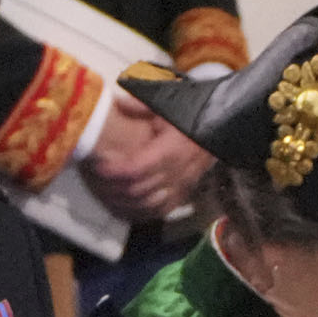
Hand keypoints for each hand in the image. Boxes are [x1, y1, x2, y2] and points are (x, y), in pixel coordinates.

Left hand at [85, 94, 215, 222]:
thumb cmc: (191, 113)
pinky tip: (125, 207)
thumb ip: (141, 104)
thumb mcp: (169, 102)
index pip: (137, 169)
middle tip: (96, 181)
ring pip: (148, 205)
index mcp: (172, 148)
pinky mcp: (185, 195)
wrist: (221, 126)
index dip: (115, 172)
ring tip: (106, 194)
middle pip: (139, 190)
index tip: (99, 167)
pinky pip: (160, 212)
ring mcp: (183, 187)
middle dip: (114, 189)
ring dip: (125, 203)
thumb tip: (117, 103)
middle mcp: (179, 172)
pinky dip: (141, 213)